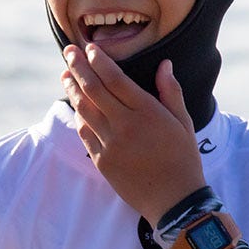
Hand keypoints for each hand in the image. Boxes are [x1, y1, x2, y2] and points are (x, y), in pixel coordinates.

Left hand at [61, 43, 205, 224]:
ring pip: (84, 110)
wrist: (174, 200)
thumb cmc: (184, 159)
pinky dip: (79, 116)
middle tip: (69, 52)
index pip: (115, 79)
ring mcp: (111, 144)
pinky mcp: (102, 161)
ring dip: (72, 90)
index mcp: (147, 112)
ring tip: (65, 75)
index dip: (99, 61)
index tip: (90, 48)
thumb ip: (171, 92)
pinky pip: (84, 133)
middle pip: (94, 90)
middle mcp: (125, 126)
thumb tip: (164, 64)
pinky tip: (76, 106)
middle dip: (78, 67)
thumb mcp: (184, 123)